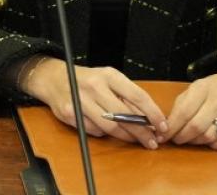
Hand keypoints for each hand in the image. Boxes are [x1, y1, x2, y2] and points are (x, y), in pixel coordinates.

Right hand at [22, 57, 165, 148]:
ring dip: (126, 136)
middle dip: (142, 132)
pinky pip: (93, 130)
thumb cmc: (87, 80)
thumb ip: (127, 96)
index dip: (153, 114)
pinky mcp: (69, 113)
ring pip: (110, 127)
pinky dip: (103, 133)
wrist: (53, 78)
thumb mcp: (108, 79)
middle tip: (152, 141)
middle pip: (124, 116)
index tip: (163, 126)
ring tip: (135, 140)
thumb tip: (150, 118)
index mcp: (108, 75)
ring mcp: (79, 100)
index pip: (137, 96)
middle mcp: (93, 86)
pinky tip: (106, 129)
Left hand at [165, 67, 216, 148]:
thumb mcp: (192, 90)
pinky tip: (209, 142)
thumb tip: (166, 126)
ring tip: (190, 140)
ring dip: (196, 142)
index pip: (183, 112)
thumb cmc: (210, 89)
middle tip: (175, 140)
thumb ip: (180, 106)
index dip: (171, 128)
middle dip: (182, 137)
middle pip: (196, 127)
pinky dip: (216, 145)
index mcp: (201, 89)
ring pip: (211, 136)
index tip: (161, 136)